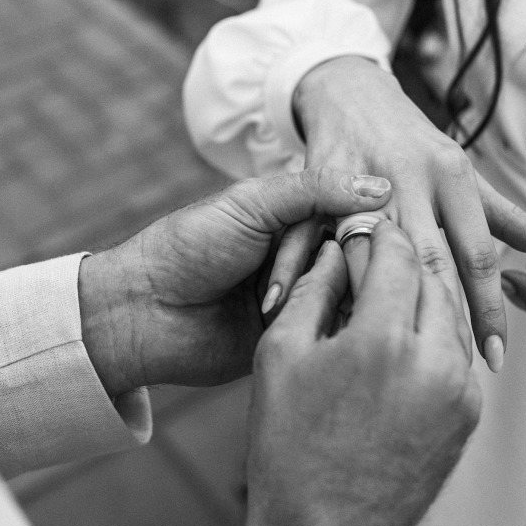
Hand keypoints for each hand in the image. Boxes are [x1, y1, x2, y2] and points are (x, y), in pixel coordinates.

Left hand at [79, 169, 391, 395]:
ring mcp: (299, 299)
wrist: (144, 311)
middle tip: (285, 278)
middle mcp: (303, 257)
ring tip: (276, 303)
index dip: (356, 225)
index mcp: (294, 218)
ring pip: (344, 296)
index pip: (351, 217)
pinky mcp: (292, 338)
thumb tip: (381, 188)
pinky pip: (325, 332)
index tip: (350, 234)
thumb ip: (315, 191)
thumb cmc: (190, 247)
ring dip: (321, 298)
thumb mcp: (252, 204)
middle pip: (353, 259)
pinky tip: (307, 327)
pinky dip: (318, 327)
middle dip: (331, 267)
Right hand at [246, 220, 480, 525]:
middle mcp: (434, 360)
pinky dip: (434, 337)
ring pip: (452, 313)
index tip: (359, 233)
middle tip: (373, 261)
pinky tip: (402, 344)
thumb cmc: (290, 448)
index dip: (374, 234)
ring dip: (423, 296)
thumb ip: (311, 291)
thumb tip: (336, 252)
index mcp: (382, 340)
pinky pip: (458, 355)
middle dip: (403, 260)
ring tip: (386, 300)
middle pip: (432, 276)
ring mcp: (460, 391)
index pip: (396, 252)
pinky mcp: (468, 417)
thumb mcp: (280, 357)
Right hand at [266, 56, 525, 371]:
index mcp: (451, 175)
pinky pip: (309, 238)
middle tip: (447, 373)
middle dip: (442, 321)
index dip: (490, 310)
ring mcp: (359, 179)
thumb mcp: (463, 176)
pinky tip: (304, 313)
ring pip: (373, 254)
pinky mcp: (316, 182)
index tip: (496, 358)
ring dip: (376, 305)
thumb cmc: (412, 144)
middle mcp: (410, 177)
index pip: (478, 254)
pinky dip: (304, 274)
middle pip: (430, 259)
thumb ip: (511, 218)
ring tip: (383, 355)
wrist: (348, 94)